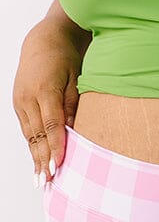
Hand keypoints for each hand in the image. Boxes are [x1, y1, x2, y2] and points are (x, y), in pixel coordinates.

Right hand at [13, 21, 82, 188]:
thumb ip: (74, 104)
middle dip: (43, 160)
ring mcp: (20, 101)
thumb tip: (74, 130)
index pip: (52, 125)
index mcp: (45, 90)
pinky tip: (38, 161)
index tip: (59, 166)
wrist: (43, 40)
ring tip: (42, 179)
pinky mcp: (18, 104)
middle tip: (49, 182)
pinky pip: (26, 129)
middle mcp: (28, 98)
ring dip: (35, 158)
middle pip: (37, 135)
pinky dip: (33, 146)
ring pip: (29, 135)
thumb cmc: (65, 57)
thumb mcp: (76, 77)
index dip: (56, 147)